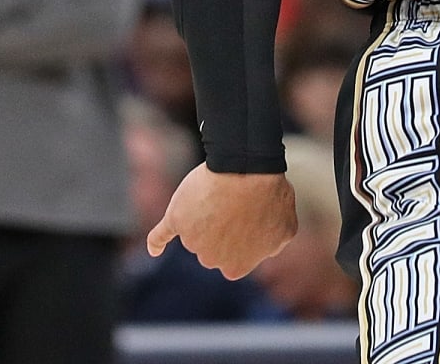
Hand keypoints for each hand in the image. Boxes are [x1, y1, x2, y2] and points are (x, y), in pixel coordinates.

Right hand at [146, 164, 296, 279]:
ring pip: (197, 231)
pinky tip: (154, 250)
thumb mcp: (285, 228)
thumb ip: (271, 246)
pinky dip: (157, 242)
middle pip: (214, 247)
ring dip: (208, 215)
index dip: (243, 237)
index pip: (235, 259)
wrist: (247, 171)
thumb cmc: (269, 197)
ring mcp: (192, 240)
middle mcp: (211, 259)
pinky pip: (161, 235)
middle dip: (225, 228)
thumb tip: (260, 251)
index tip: (250, 219)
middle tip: (240, 203)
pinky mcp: (176, 219)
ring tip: (227, 193)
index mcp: (237, 267)